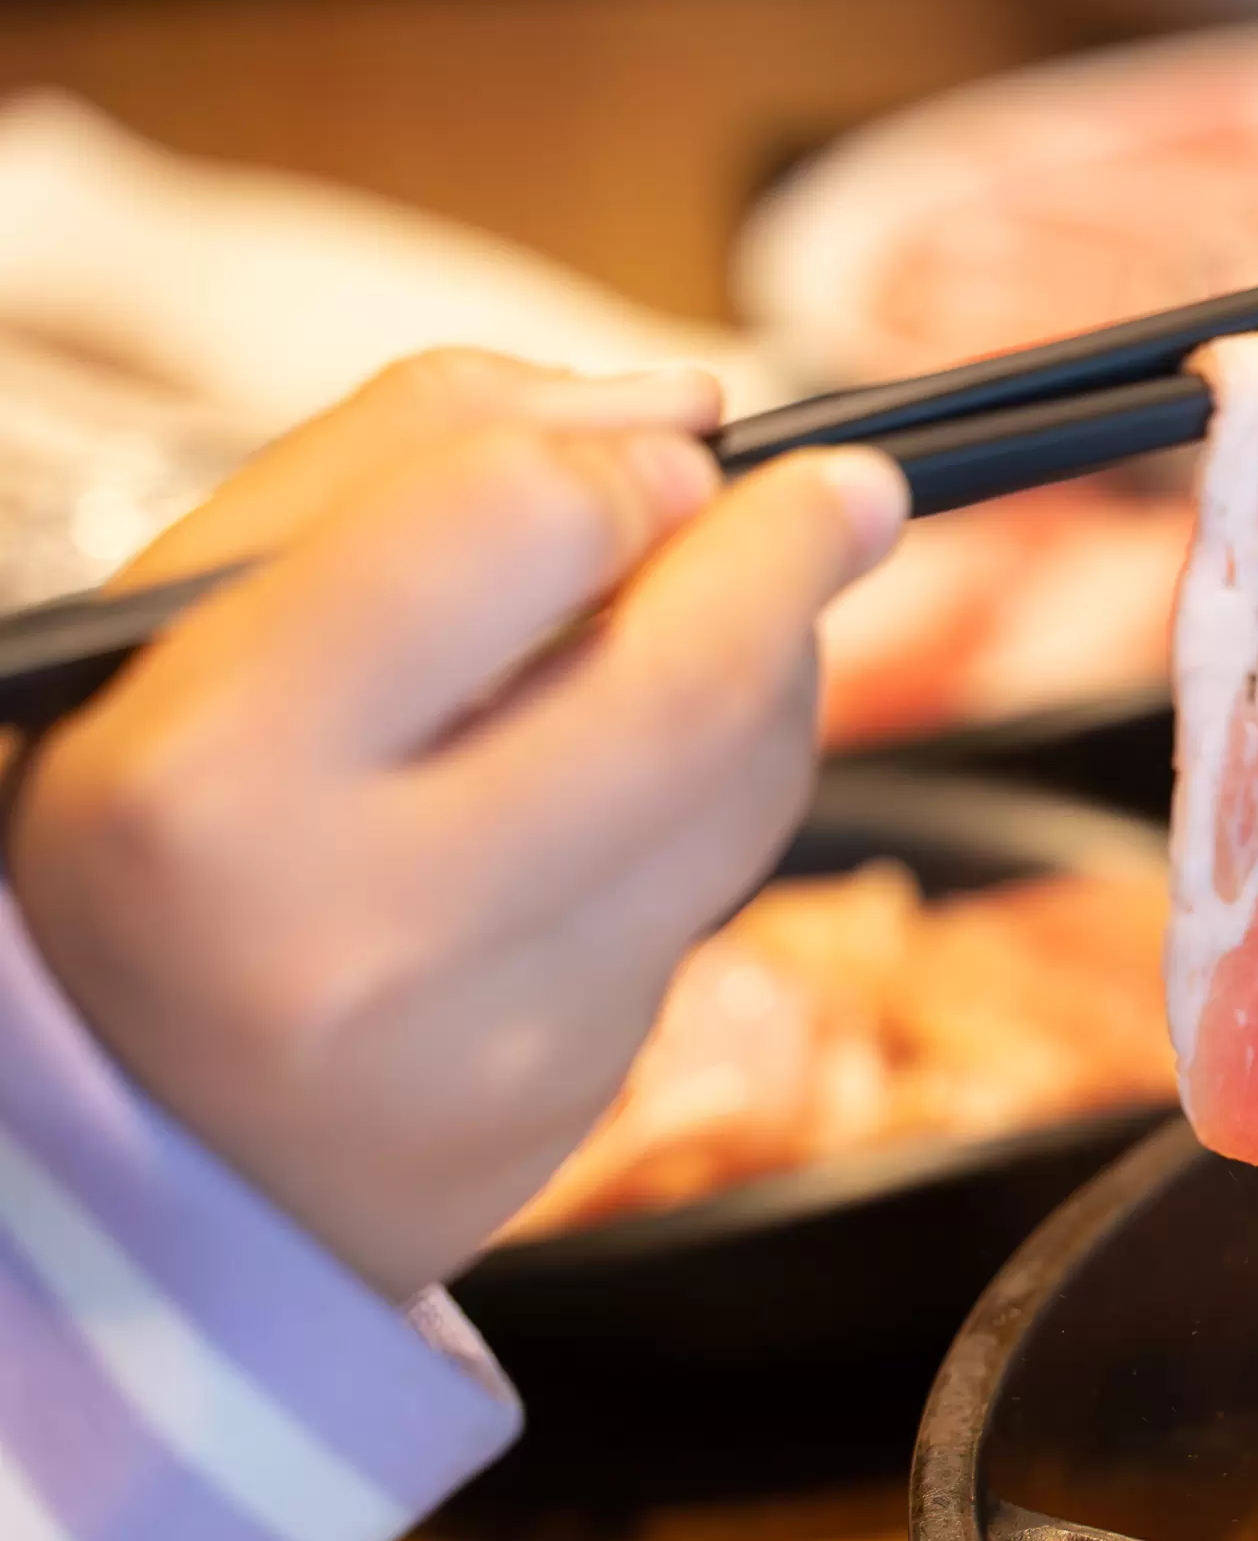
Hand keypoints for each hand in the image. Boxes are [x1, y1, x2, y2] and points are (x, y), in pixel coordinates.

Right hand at [4, 349, 906, 1300]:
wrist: (134, 1129)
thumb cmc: (164, 819)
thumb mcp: (196, 609)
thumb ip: (414, 455)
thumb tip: (685, 411)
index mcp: (216, 773)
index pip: (513, 525)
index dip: (617, 468)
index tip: (663, 456)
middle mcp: (366, 923)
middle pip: (689, 673)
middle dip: (795, 548)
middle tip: (841, 491)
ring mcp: (498, 1031)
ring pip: (744, 782)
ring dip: (782, 661)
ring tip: (739, 603)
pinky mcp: (587, 1086)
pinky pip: (719, 888)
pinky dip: (722, 792)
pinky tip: (658, 761)